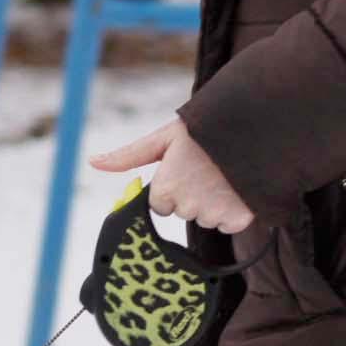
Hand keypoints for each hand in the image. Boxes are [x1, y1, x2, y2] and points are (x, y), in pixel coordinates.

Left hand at [90, 118, 254, 235]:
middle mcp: (187, 205)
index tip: (187, 168)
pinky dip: (236, 211)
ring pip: (207, 219)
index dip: (174, 186)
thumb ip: (128, 156)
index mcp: (165, 187)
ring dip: (216, 203)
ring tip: (226, 174)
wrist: (252, 121)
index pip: (162, 204)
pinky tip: (239, 187)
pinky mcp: (239, 218)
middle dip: (194, 195)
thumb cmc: (204, 128)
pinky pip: (230, 224)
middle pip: (185, 212)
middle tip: (209, 168)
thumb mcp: (163, 137)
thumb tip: (93, 162)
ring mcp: (214, 213)